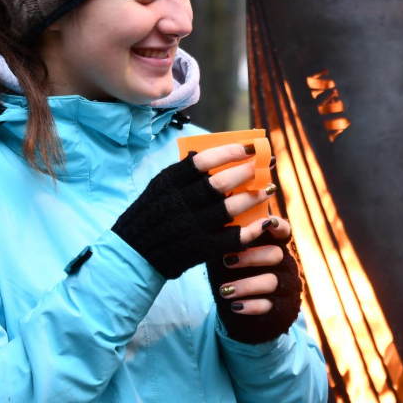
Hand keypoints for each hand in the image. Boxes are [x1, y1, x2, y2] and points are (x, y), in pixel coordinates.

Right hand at [111, 143, 276, 279]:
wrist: (134, 255)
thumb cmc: (150, 215)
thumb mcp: (158, 188)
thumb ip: (183, 172)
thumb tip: (212, 152)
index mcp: (168, 183)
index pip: (203, 161)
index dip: (229, 152)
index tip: (249, 147)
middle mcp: (179, 204)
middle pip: (220, 184)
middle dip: (248, 172)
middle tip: (265, 164)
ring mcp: (190, 227)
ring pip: (230, 209)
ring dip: (254, 197)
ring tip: (268, 189)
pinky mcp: (199, 249)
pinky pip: (232, 238)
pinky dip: (252, 230)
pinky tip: (265, 221)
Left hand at [207, 216, 302, 344]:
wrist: (240, 308)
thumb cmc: (234, 275)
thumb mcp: (231, 256)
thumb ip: (231, 243)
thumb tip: (218, 229)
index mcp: (275, 247)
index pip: (283, 232)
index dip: (279, 226)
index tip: (267, 222)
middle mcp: (285, 264)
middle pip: (276, 254)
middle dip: (251, 256)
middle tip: (227, 261)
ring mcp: (285, 286)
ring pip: (271, 281)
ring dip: (246, 285)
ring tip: (224, 291)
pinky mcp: (282, 307)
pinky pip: (269, 305)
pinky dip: (251, 305)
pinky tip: (235, 306)